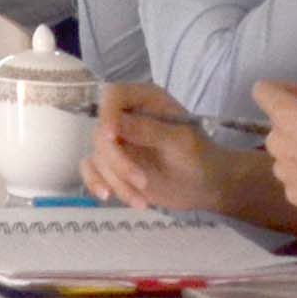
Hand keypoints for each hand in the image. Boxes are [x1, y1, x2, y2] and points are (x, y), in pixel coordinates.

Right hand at [87, 81, 226, 211]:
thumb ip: (149, 130)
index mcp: (145, 100)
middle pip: (102, 131)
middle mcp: (126, 115)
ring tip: (142, 202)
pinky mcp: (112, 162)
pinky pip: (91, 168)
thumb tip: (115, 124)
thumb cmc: (200, 158)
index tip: (112, 137)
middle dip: (118, 162)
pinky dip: (96, 182)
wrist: (206, 187)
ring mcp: (117, 140)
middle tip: (142, 183)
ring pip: (98, 155)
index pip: (114, 95)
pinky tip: (107, 196)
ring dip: (116, 181)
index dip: (108, 113)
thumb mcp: (180, 142)